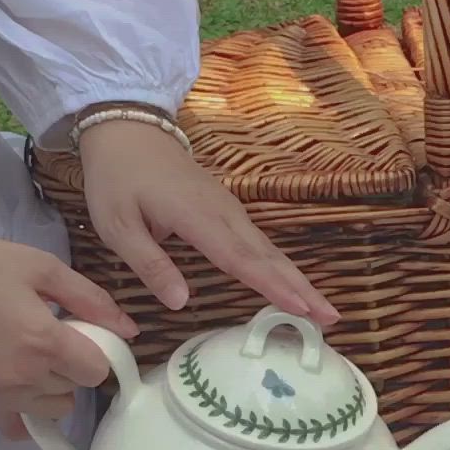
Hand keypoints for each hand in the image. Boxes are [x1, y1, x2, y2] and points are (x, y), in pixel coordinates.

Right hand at [0, 222, 137, 438]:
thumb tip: (130, 330)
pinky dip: (31, 412)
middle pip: (78, 387)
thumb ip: (90, 298)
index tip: (85, 332)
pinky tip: (24, 385)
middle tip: (52, 332)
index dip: (98, 349)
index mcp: (43, 341)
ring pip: (56, 408)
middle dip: (75, 362)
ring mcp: (2, 397)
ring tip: (34, 355)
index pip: (97, 369)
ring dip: (56, 386)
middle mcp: (26, 378)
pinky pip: (23, 428)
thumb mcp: (40, 266)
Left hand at [78, 120, 337, 326]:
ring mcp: (230, 210)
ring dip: (299, 280)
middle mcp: (223, 214)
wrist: (129, 130)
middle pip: (268, 257)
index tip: (299, 309)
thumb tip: (180, 304)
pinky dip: (282, 268)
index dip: (271, 286)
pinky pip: (260, 244)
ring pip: (270, 251)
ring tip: (324, 311)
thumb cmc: (118, 178)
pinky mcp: (229, 211)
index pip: (240, 259)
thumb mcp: (118, 224)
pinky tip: (294, 286)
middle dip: (302, 289)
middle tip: (331, 319)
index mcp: (196, 217)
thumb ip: (150, 264)